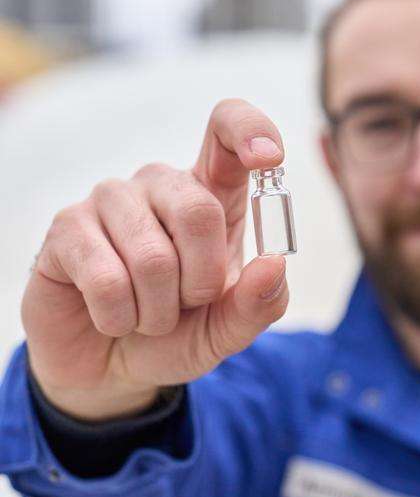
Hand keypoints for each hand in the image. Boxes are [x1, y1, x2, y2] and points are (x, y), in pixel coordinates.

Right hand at [22, 100, 289, 420]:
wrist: (114, 366)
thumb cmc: (179, 332)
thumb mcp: (230, 327)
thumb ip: (260, 302)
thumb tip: (274, 264)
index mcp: (211, 192)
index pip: (228, 130)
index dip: (250, 130)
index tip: (270, 158)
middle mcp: (162, 183)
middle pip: (198, 210)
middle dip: (202, 281)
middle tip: (188, 303)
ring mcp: (111, 198)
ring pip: (153, 258)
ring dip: (159, 310)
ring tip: (148, 315)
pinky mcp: (67, 227)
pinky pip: (107, 280)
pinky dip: (121, 318)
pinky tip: (115, 317)